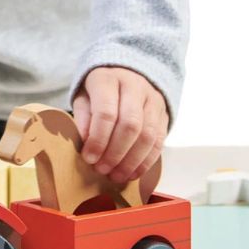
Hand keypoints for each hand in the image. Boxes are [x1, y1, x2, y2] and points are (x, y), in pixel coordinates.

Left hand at [72, 67, 166, 182]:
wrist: (127, 72)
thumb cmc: (99, 90)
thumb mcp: (83, 96)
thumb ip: (83, 117)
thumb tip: (86, 143)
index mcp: (108, 79)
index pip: (106, 112)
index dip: (98, 139)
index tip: (89, 158)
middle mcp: (134, 86)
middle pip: (130, 125)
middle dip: (115, 153)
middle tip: (102, 170)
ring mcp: (153, 99)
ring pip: (148, 135)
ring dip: (131, 161)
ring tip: (116, 176)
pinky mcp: (164, 113)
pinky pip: (159, 141)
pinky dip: (146, 162)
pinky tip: (132, 173)